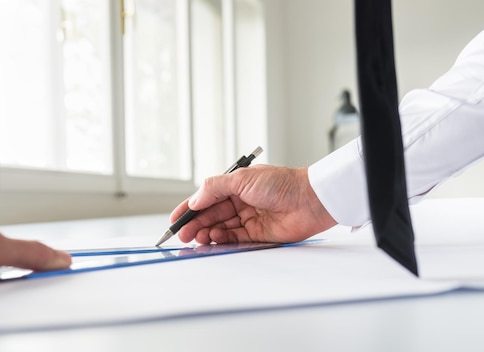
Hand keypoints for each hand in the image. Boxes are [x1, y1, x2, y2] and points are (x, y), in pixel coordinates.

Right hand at [171, 165, 336, 244]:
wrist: (309, 200)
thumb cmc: (281, 183)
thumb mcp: (241, 179)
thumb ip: (215, 188)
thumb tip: (195, 200)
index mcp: (236, 185)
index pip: (206, 198)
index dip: (189, 208)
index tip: (174, 219)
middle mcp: (241, 201)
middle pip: (211, 215)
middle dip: (195, 223)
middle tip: (182, 234)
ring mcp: (249, 218)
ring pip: (220, 228)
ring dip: (206, 232)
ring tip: (196, 237)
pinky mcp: (257, 234)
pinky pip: (234, 239)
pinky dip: (221, 239)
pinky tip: (212, 238)